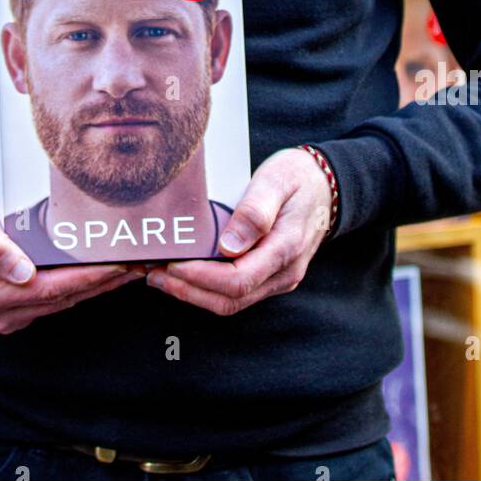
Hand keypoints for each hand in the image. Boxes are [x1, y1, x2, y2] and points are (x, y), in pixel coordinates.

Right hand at [0, 190, 144, 334]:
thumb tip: (22, 272)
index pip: (54, 289)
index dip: (91, 277)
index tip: (122, 265)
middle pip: (63, 299)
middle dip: (104, 282)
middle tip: (141, 263)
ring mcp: (4, 318)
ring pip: (61, 303)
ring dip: (96, 286)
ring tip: (130, 267)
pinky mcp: (10, 311)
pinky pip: (52, 302)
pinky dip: (78, 287)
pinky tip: (101, 274)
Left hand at [144, 147, 331, 315]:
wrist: (327, 186)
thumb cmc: (299, 178)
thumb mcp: (277, 180)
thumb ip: (255, 211)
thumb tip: (229, 245)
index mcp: (286, 248)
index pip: (237, 280)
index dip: (200, 278)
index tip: (171, 264)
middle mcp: (283, 273)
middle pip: (230, 299)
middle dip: (187, 290)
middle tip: (153, 273)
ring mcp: (278, 279)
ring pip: (231, 302)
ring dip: (193, 293)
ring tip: (160, 276)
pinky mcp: (269, 277)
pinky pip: (236, 293)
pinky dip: (205, 288)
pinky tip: (183, 273)